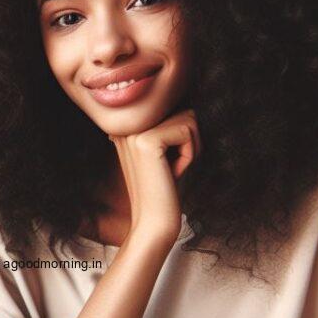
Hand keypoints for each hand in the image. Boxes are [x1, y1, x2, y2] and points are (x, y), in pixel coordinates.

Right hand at [111, 109, 200, 249]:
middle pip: (183, 110)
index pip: (173, 109)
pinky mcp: (147, 140)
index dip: (182, 138)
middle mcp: (126, 124)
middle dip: (188, 141)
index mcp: (127, 125)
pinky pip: (188, 133)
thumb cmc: (163, 190)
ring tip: (170, 169)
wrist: (152, 222)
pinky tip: (171, 173)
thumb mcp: (163, 151)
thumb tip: (178, 94)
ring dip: (190, 148)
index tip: (165, 164)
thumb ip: (166, 123)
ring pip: (189, 119)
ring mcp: (133, 131)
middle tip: (169, 168)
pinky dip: (189, 156)